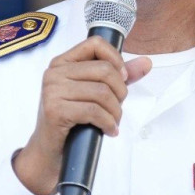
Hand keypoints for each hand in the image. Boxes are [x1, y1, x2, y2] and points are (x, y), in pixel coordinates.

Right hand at [13, 36, 150, 194]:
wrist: (49, 150)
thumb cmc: (71, 119)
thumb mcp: (94, 93)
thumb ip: (119, 76)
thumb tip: (146, 62)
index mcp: (63, 62)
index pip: (95, 43)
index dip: (116, 59)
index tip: (123, 78)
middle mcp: (54, 73)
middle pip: (104, 70)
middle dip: (120, 91)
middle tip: (119, 107)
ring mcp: (52, 91)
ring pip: (102, 92)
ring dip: (116, 111)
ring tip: (114, 121)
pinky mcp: (55, 110)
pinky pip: (94, 111)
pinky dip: (108, 123)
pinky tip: (110, 130)